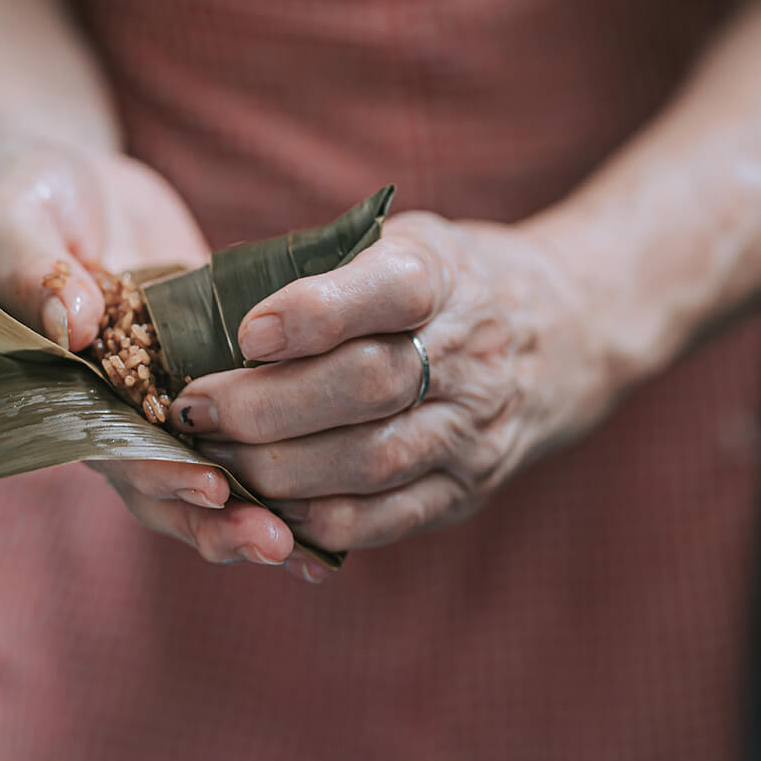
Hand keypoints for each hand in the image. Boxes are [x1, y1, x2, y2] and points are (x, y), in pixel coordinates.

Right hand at [0, 135, 296, 567]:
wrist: (63, 178)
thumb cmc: (20, 198)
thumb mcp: (14, 223)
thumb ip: (36, 273)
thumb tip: (73, 322)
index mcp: (69, 390)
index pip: (112, 449)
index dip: (156, 473)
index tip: (206, 485)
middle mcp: (121, 408)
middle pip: (168, 484)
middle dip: (219, 517)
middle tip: (273, 542)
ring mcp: (172, 393)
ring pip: (215, 470)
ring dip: (256, 508)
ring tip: (305, 546)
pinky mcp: (217, 367)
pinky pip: (253, 424)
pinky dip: (287, 460)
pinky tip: (334, 502)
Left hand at [169, 212, 619, 581]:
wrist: (566, 333)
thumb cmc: (449, 282)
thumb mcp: (406, 242)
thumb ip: (328, 268)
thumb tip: (210, 305)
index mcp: (447, 276)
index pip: (390, 291)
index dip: (314, 313)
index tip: (248, 331)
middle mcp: (470, 355)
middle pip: (367, 387)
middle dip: (266, 405)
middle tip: (194, 406)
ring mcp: (474, 430)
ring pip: (369, 462)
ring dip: (277, 469)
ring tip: (214, 458)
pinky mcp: (468, 488)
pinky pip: (387, 518)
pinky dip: (318, 519)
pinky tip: (266, 505)